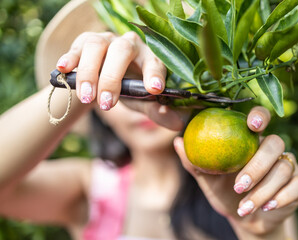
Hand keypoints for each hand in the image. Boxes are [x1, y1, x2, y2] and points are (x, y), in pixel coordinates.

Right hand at [56, 31, 188, 130]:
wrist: (105, 81)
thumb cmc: (131, 90)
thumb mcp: (145, 103)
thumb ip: (160, 112)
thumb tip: (178, 124)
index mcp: (150, 57)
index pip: (155, 61)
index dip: (155, 74)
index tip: (155, 89)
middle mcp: (130, 44)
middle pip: (123, 50)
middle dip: (113, 78)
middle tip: (108, 104)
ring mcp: (107, 40)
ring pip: (98, 46)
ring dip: (90, 72)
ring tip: (87, 97)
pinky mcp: (85, 42)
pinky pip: (77, 46)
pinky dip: (70, 57)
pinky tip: (63, 69)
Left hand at [174, 106, 297, 236]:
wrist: (246, 218)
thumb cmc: (225, 193)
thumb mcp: (208, 180)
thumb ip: (195, 162)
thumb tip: (178, 142)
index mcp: (251, 141)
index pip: (260, 118)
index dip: (260, 116)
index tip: (253, 125)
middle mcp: (273, 149)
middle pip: (275, 143)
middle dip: (257, 165)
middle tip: (239, 185)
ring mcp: (289, 164)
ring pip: (284, 168)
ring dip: (263, 190)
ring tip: (244, 207)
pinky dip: (282, 197)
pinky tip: (267, 207)